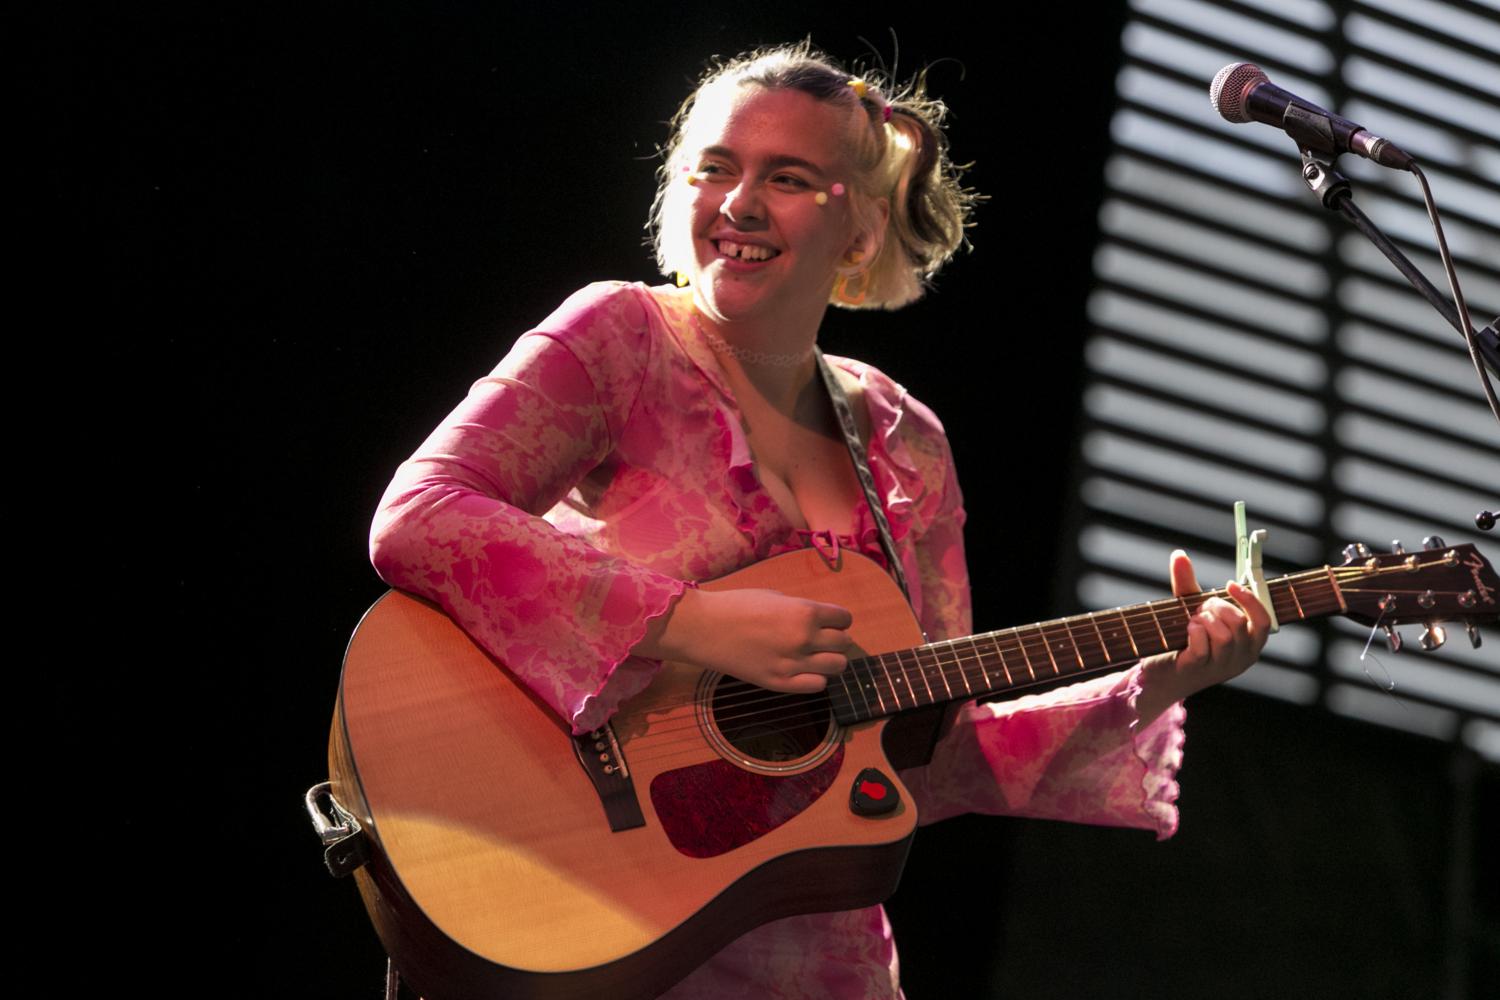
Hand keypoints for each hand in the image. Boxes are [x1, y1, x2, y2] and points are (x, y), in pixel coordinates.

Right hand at [637, 587, 852, 693]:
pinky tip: (802, 670)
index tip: (829, 621)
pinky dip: (815, 678)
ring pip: (837, 666)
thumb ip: (802, 610)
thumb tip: (821, 620)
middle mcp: (804, 639)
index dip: (838, 619)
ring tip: (814, 656)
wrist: (705, 629)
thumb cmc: (737, 606)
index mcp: (804, 612)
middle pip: (844, 643)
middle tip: (821, 638)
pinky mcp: (780, 683)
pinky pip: (818, 685)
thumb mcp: (775, 597)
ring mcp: (793, 664)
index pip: (845, 619)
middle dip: (836, 639)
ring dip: (830, 660)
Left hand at [1135, 549, 1270, 723]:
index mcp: (1249, 644)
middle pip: (1240, 624)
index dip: (1249, 600)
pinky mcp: (1198, 670)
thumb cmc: (1184, 641)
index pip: (1263, 620)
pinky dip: (1193, 631)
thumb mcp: (1192, 611)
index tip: (1229, 585)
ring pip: (1224, 635)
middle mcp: (1240, 658)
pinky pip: (1202, 644)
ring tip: (1193, 621)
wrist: (1161, 675)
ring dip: (1204, 620)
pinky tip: (1187, 630)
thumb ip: (1188, 584)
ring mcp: (1220, 667)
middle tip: (1201, 609)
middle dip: (1218, 608)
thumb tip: (1179, 554)